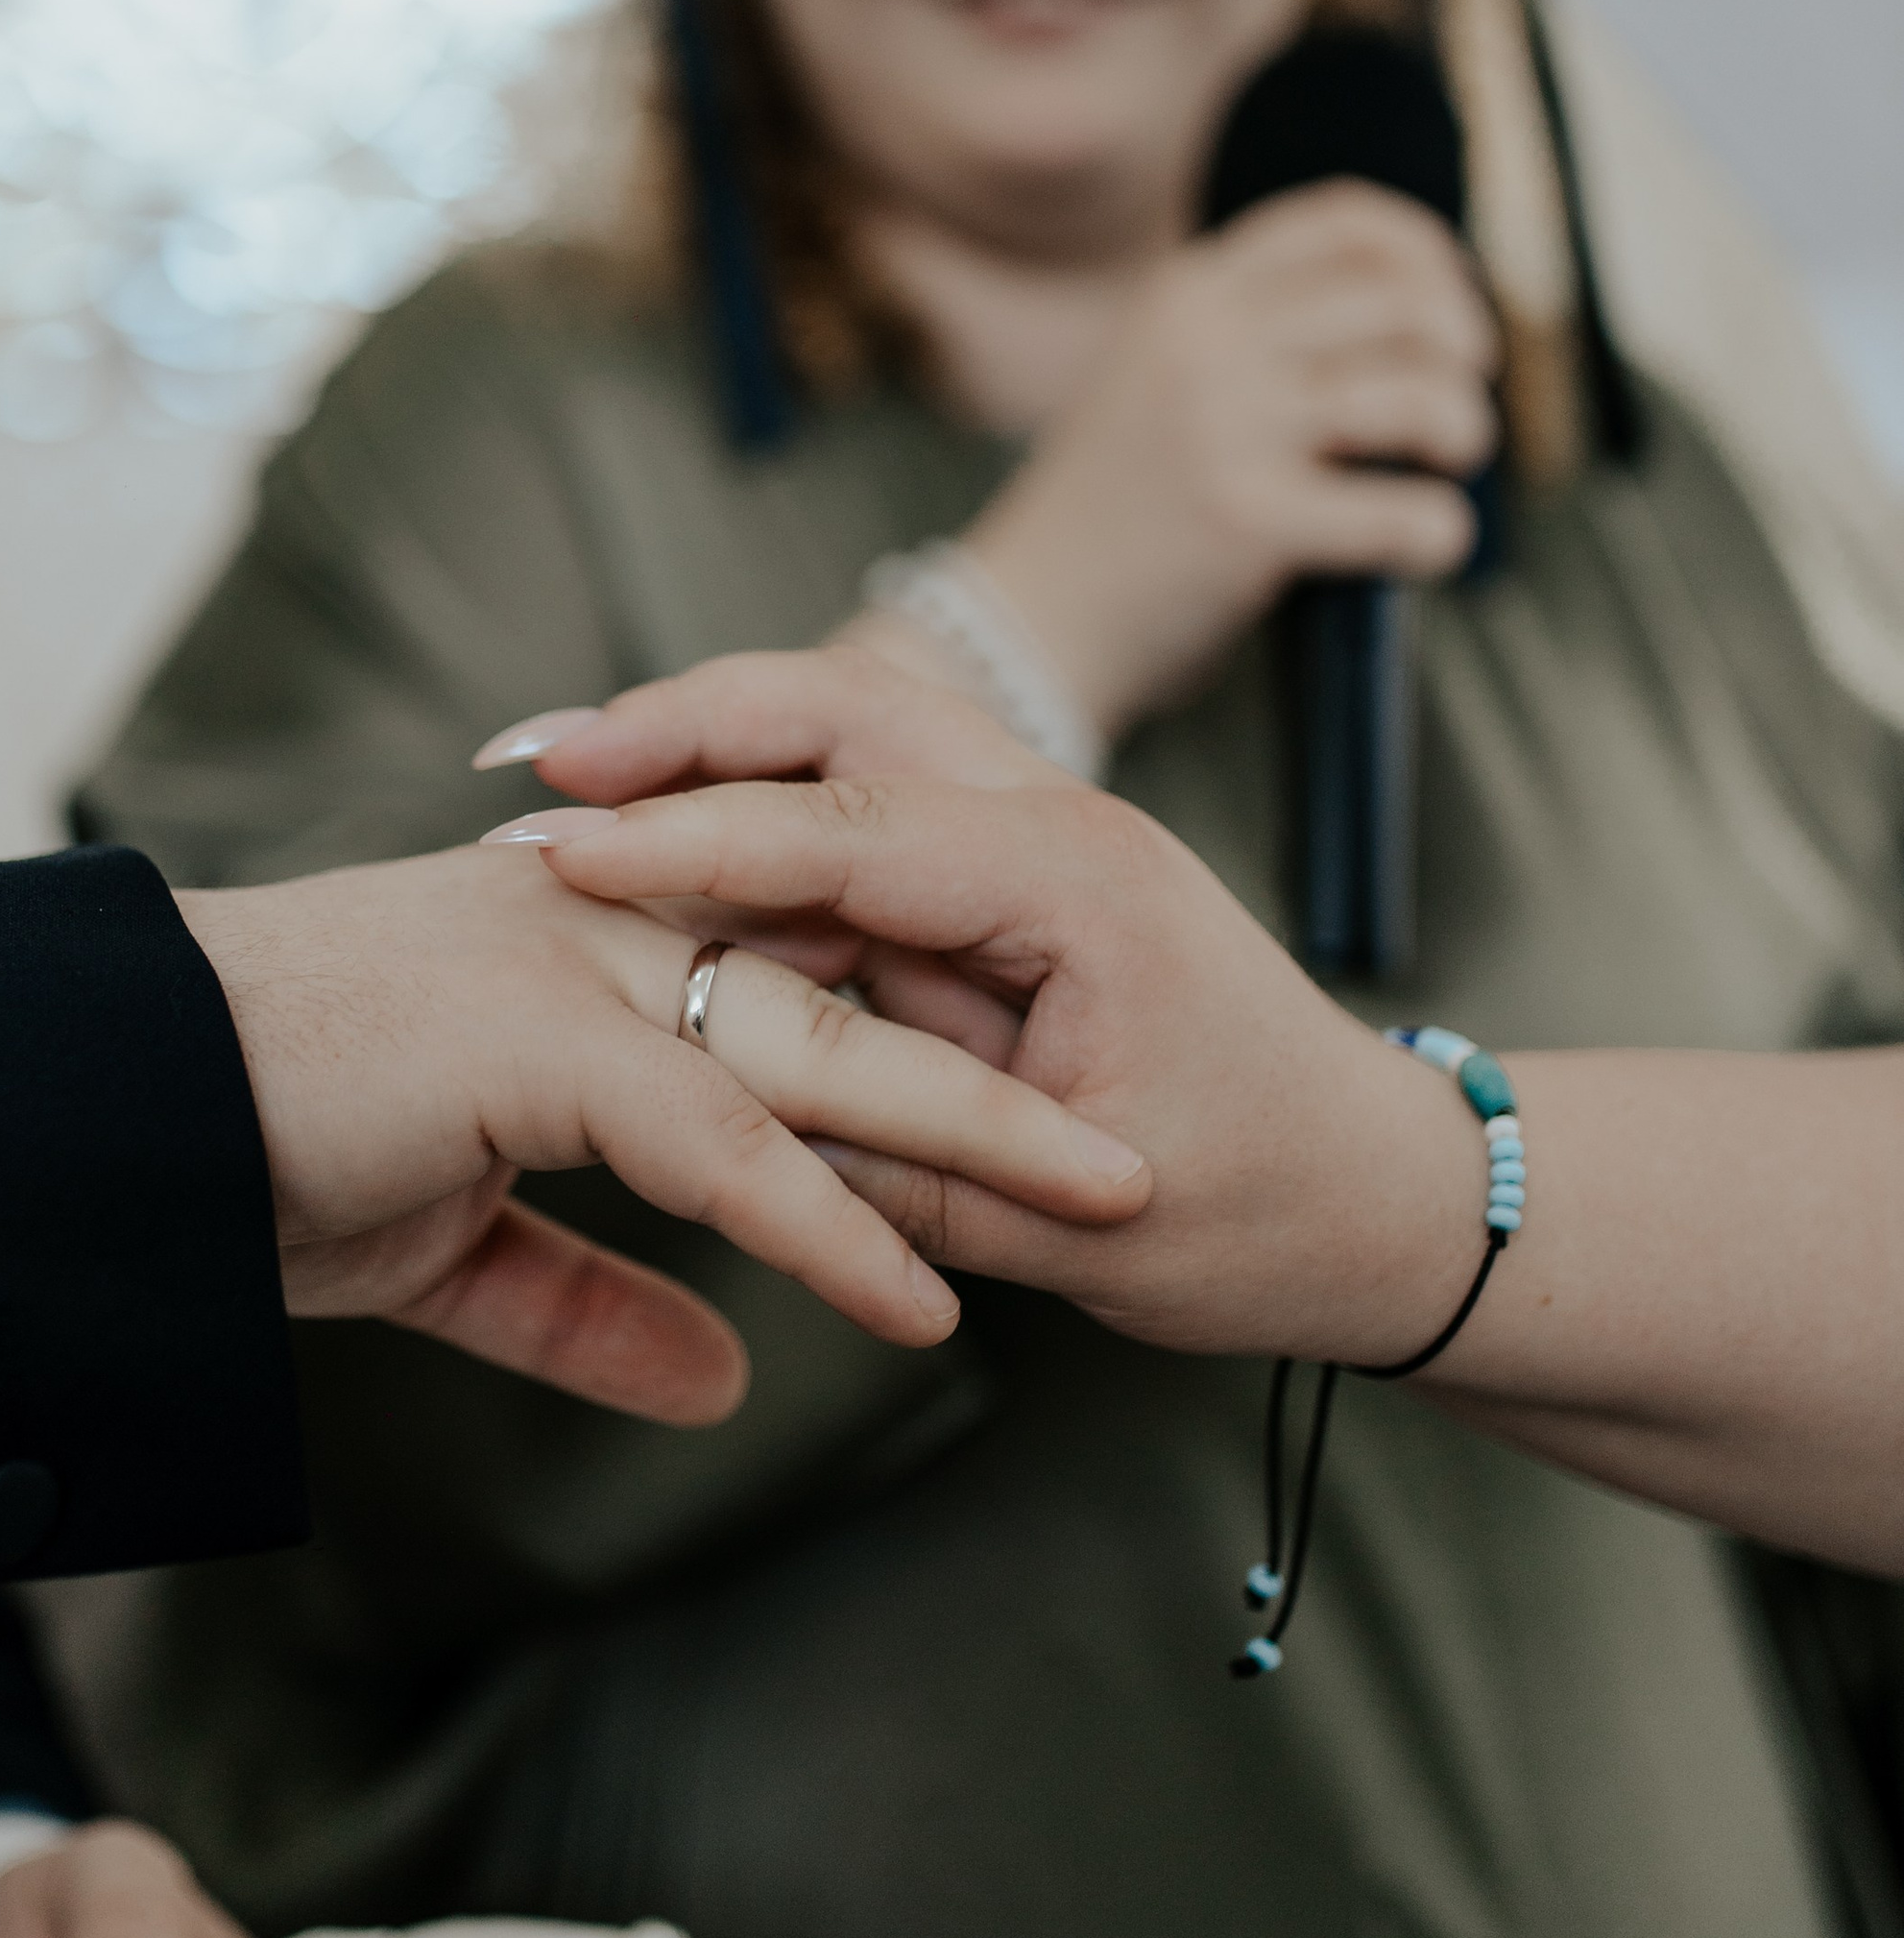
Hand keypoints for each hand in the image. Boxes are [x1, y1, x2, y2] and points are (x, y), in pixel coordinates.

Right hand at [176, 842, 1145, 1423]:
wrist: (110, 1116)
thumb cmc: (254, 1153)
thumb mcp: (454, 1254)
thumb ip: (590, 1304)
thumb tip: (719, 1381)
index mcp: (605, 938)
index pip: (821, 966)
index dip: (952, 1036)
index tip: (1074, 1117)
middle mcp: (613, 925)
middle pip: (866, 980)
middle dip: (1024, 1054)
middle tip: (1163, 1134)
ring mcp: (580, 967)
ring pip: (828, 1042)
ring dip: (984, 1129)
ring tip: (1119, 1204)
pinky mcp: (534, 1042)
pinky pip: (725, 1140)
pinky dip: (831, 1227)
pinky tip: (924, 1302)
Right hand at [508, 647, 1472, 1367]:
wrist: (1395, 1200)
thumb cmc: (1271, 1217)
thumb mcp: (1075, 1232)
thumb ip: (907, 1183)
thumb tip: (747, 1156)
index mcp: (1078, 888)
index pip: (847, 829)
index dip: (689, 835)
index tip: (560, 845)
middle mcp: (1058, 825)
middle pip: (841, 705)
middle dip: (682, 720)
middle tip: (541, 759)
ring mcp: (1041, 835)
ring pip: (850, 729)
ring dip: (712, 743)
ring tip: (566, 778)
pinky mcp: (1016, 877)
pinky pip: (871, 807)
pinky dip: (761, 805)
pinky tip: (662, 842)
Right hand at [950, 182, 1499, 740]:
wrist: (1028, 615)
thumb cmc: (1115, 507)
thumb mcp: (1159, 373)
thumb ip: (1251, 331)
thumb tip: (1417, 309)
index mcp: (1187, 293)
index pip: (1343, 222)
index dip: (1428, 256)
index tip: (1454, 307)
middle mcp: (1206, 343)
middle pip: (1401, 303)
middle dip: (1463, 351)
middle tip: (1459, 405)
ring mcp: (1225, 428)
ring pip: (1416, 396)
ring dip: (1461, 431)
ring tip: (1447, 464)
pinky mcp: (1248, 521)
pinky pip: (1402, 512)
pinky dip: (1440, 531)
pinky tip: (1429, 545)